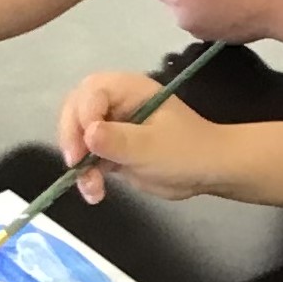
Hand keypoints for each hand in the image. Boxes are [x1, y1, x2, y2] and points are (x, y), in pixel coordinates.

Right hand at [57, 71, 225, 202]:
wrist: (209, 172)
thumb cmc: (186, 152)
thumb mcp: (151, 147)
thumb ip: (118, 140)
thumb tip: (88, 133)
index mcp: (128, 88)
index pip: (90, 93)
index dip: (82, 118)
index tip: (84, 148)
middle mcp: (115, 102)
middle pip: (76, 111)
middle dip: (73, 139)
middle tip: (77, 165)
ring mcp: (112, 125)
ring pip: (78, 136)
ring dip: (79, 163)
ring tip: (92, 188)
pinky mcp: (111, 148)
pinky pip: (88, 157)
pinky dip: (86, 174)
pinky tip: (95, 193)